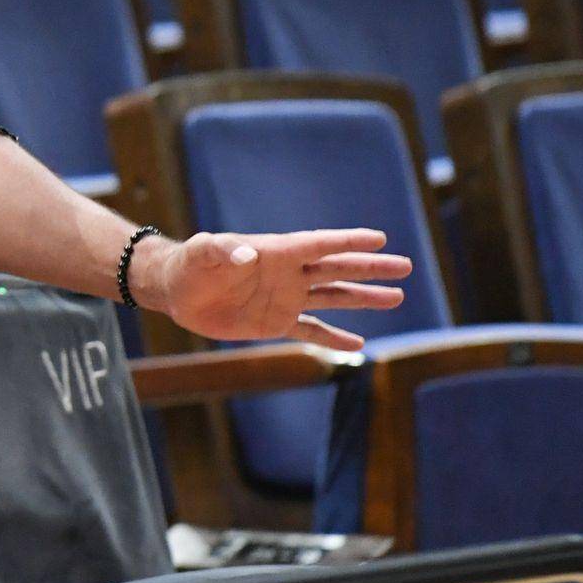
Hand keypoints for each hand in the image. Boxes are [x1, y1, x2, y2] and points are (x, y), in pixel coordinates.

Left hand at [138, 229, 411, 349]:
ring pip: (333, 297)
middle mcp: (289, 273)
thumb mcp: (203, 251)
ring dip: (363, 298)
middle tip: (404, 266)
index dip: (349, 241)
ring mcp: (285, 298)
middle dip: (370, 268)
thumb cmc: (191, 263)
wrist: (177, 290)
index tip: (380, 239)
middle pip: (338, 269)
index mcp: (277, 251)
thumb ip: (223, 250)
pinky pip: (311, 330)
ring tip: (397, 297)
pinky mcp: (275, 323)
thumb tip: (247, 256)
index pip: (321, 245)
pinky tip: (359, 344)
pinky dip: (334, 337)